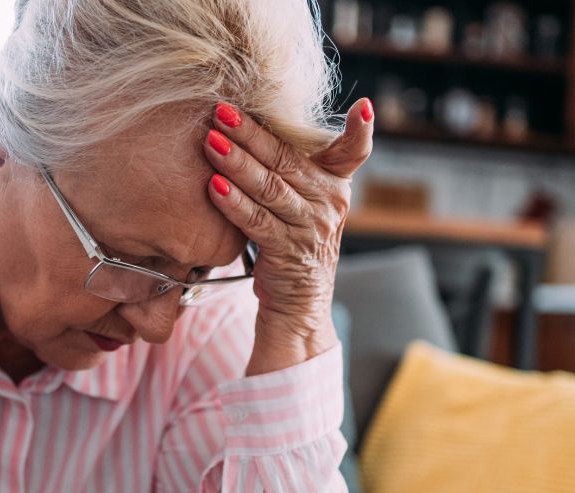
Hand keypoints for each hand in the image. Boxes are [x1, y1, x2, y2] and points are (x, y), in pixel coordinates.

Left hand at [203, 99, 373, 375]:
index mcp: (335, 183)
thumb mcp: (303, 199)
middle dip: (251, 133)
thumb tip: (248, 118)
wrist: (298, 302)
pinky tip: (213, 186)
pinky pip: (258, 222)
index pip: (354, 152)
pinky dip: (234, 204)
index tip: (363, 109)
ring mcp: (311, 228)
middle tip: (222, 110)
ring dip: (237, 164)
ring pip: (270, 189)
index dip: (360, 131)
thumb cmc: (292, 238)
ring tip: (211, 142)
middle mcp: (330, 202)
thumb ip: (291, 164)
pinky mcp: (288, 253)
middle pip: (287, 160)